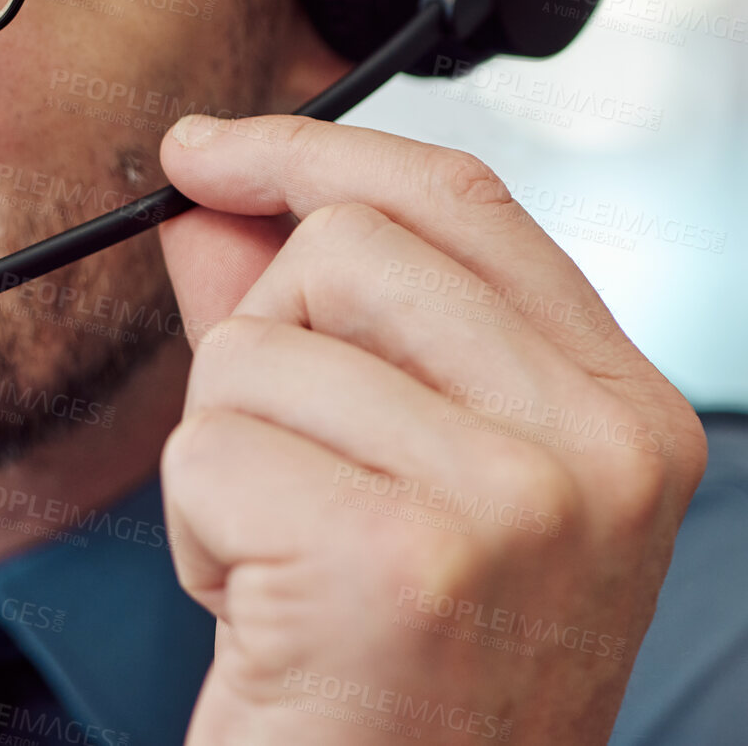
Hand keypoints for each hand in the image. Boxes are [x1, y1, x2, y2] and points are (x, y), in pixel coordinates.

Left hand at [155, 114, 706, 745]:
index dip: (311, 149)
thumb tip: (218, 198)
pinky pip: (210, 450)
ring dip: (225, 454)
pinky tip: (265, 608)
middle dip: (264, 342)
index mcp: (618, 407)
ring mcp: (513, 502)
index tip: (212, 150)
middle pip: (345, 247)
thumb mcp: (394, 469)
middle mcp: (597, 447)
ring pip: (256, 348)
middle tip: (297, 467)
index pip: (457, 198)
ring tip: (290, 558)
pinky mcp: (399, 561)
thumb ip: (310, 315)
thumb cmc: (402, 668)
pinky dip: (198, 531)